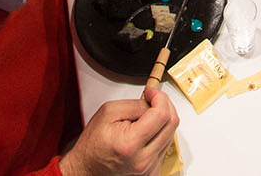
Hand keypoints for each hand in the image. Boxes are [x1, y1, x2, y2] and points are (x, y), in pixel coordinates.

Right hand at [61, 87, 178, 175]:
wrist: (88, 169)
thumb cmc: (93, 145)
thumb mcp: (108, 112)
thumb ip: (135, 104)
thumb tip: (152, 101)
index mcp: (130, 144)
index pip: (161, 115)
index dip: (160, 98)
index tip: (153, 92)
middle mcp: (143, 159)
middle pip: (172, 124)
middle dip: (165, 105)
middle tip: (153, 99)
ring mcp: (150, 167)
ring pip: (171, 134)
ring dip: (162, 120)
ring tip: (145, 117)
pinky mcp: (153, 170)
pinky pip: (165, 145)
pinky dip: (160, 133)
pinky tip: (146, 131)